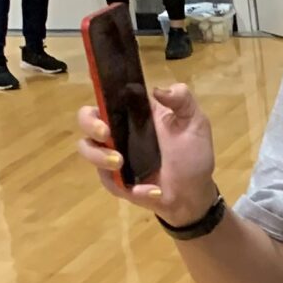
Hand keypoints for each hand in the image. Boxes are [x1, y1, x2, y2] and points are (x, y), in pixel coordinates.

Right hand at [77, 84, 217, 222]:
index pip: (108, 97)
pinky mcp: (116, 182)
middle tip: (106, 135)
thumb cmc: (192, 154)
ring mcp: (113, 156)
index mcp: (134, 113)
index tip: (108, 106)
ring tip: (120, 164)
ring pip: (88, 150)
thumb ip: (183, 100)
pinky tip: (152, 191)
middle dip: (90, 125)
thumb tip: (158, 90)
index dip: (100, 97)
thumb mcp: (195, 123)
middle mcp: (119, 131)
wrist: (195, 193)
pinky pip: (110, 183)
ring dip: (99, 157)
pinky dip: (131, 188)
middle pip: (87, 120)